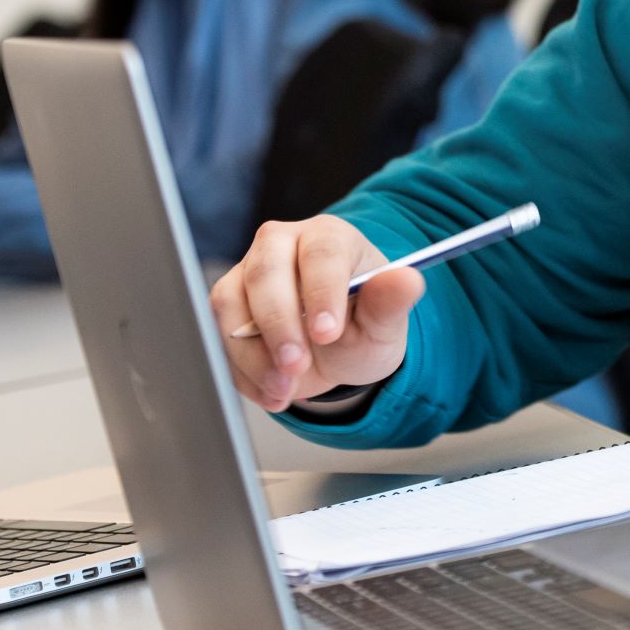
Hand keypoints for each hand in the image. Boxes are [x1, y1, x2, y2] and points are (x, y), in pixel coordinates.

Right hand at [209, 216, 419, 411]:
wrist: (336, 349)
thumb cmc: (362, 322)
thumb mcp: (384, 321)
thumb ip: (391, 302)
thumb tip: (408, 280)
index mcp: (329, 237)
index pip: (321, 253)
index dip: (322, 292)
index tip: (327, 333)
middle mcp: (282, 245)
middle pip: (266, 272)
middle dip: (278, 325)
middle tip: (296, 366)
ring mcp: (248, 272)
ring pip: (232, 303)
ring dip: (253, 355)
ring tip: (284, 389)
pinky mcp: (228, 304)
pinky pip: (221, 337)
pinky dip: (243, 372)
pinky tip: (273, 392)